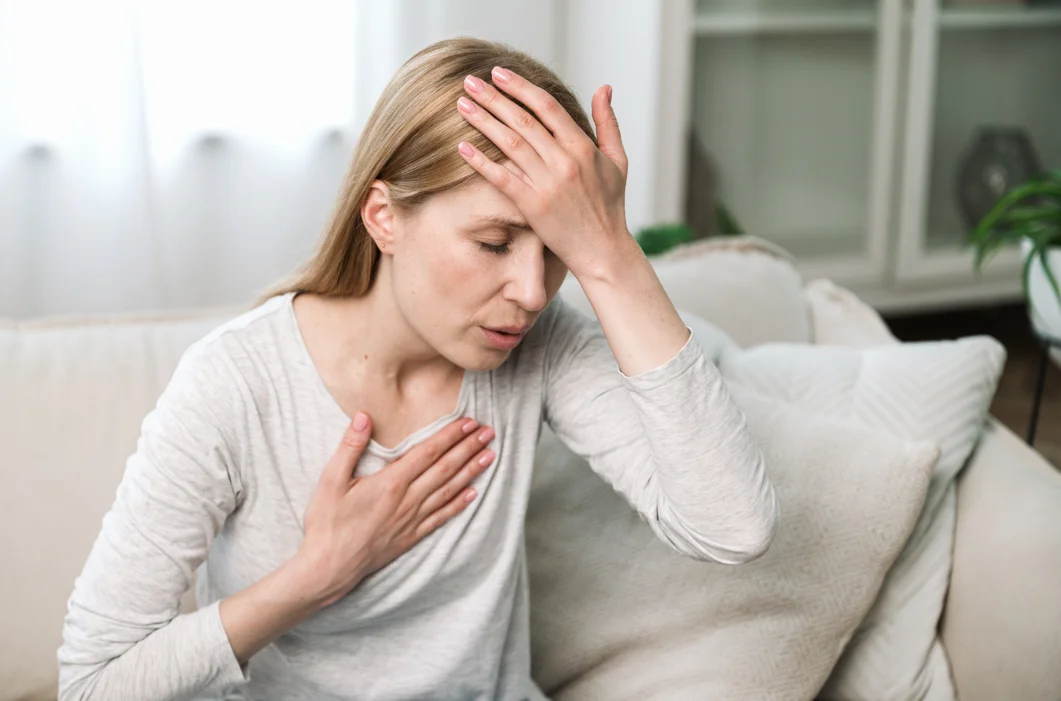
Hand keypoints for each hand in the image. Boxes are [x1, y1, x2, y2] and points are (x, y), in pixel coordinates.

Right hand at [297, 413, 495, 606]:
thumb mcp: (330, 480)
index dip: (450, 435)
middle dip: (468, 448)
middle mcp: (407, 500)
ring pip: (449, 490)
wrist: (328, 567)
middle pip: (445, 468)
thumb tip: (363, 416)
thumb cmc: (327, 523)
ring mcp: (411, 520)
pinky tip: (473, 494)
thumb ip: (349, 446)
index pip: (428, 452)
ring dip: (471, 471)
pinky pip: (441, 517)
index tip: (468, 422)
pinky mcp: (411, 537)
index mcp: (390, 483)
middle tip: (489, 432)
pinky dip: (459, 504)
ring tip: (490, 456)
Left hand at [456, 67, 634, 280]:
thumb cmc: (610, 205)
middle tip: (470, 82)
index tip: (499, 73)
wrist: (603, 249)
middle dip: (494, 98)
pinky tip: (463, 147)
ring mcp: (548, 184)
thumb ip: (608, 122)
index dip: (521, 87)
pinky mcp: (534, 206)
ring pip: (510, 144)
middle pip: (523, 120)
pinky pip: (502, 179)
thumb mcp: (617, 160)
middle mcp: (564, 161)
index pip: (547, 107)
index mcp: (582, 146)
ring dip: (483, 122)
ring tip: (462, 105)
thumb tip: (603, 87)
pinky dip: (482, 162)